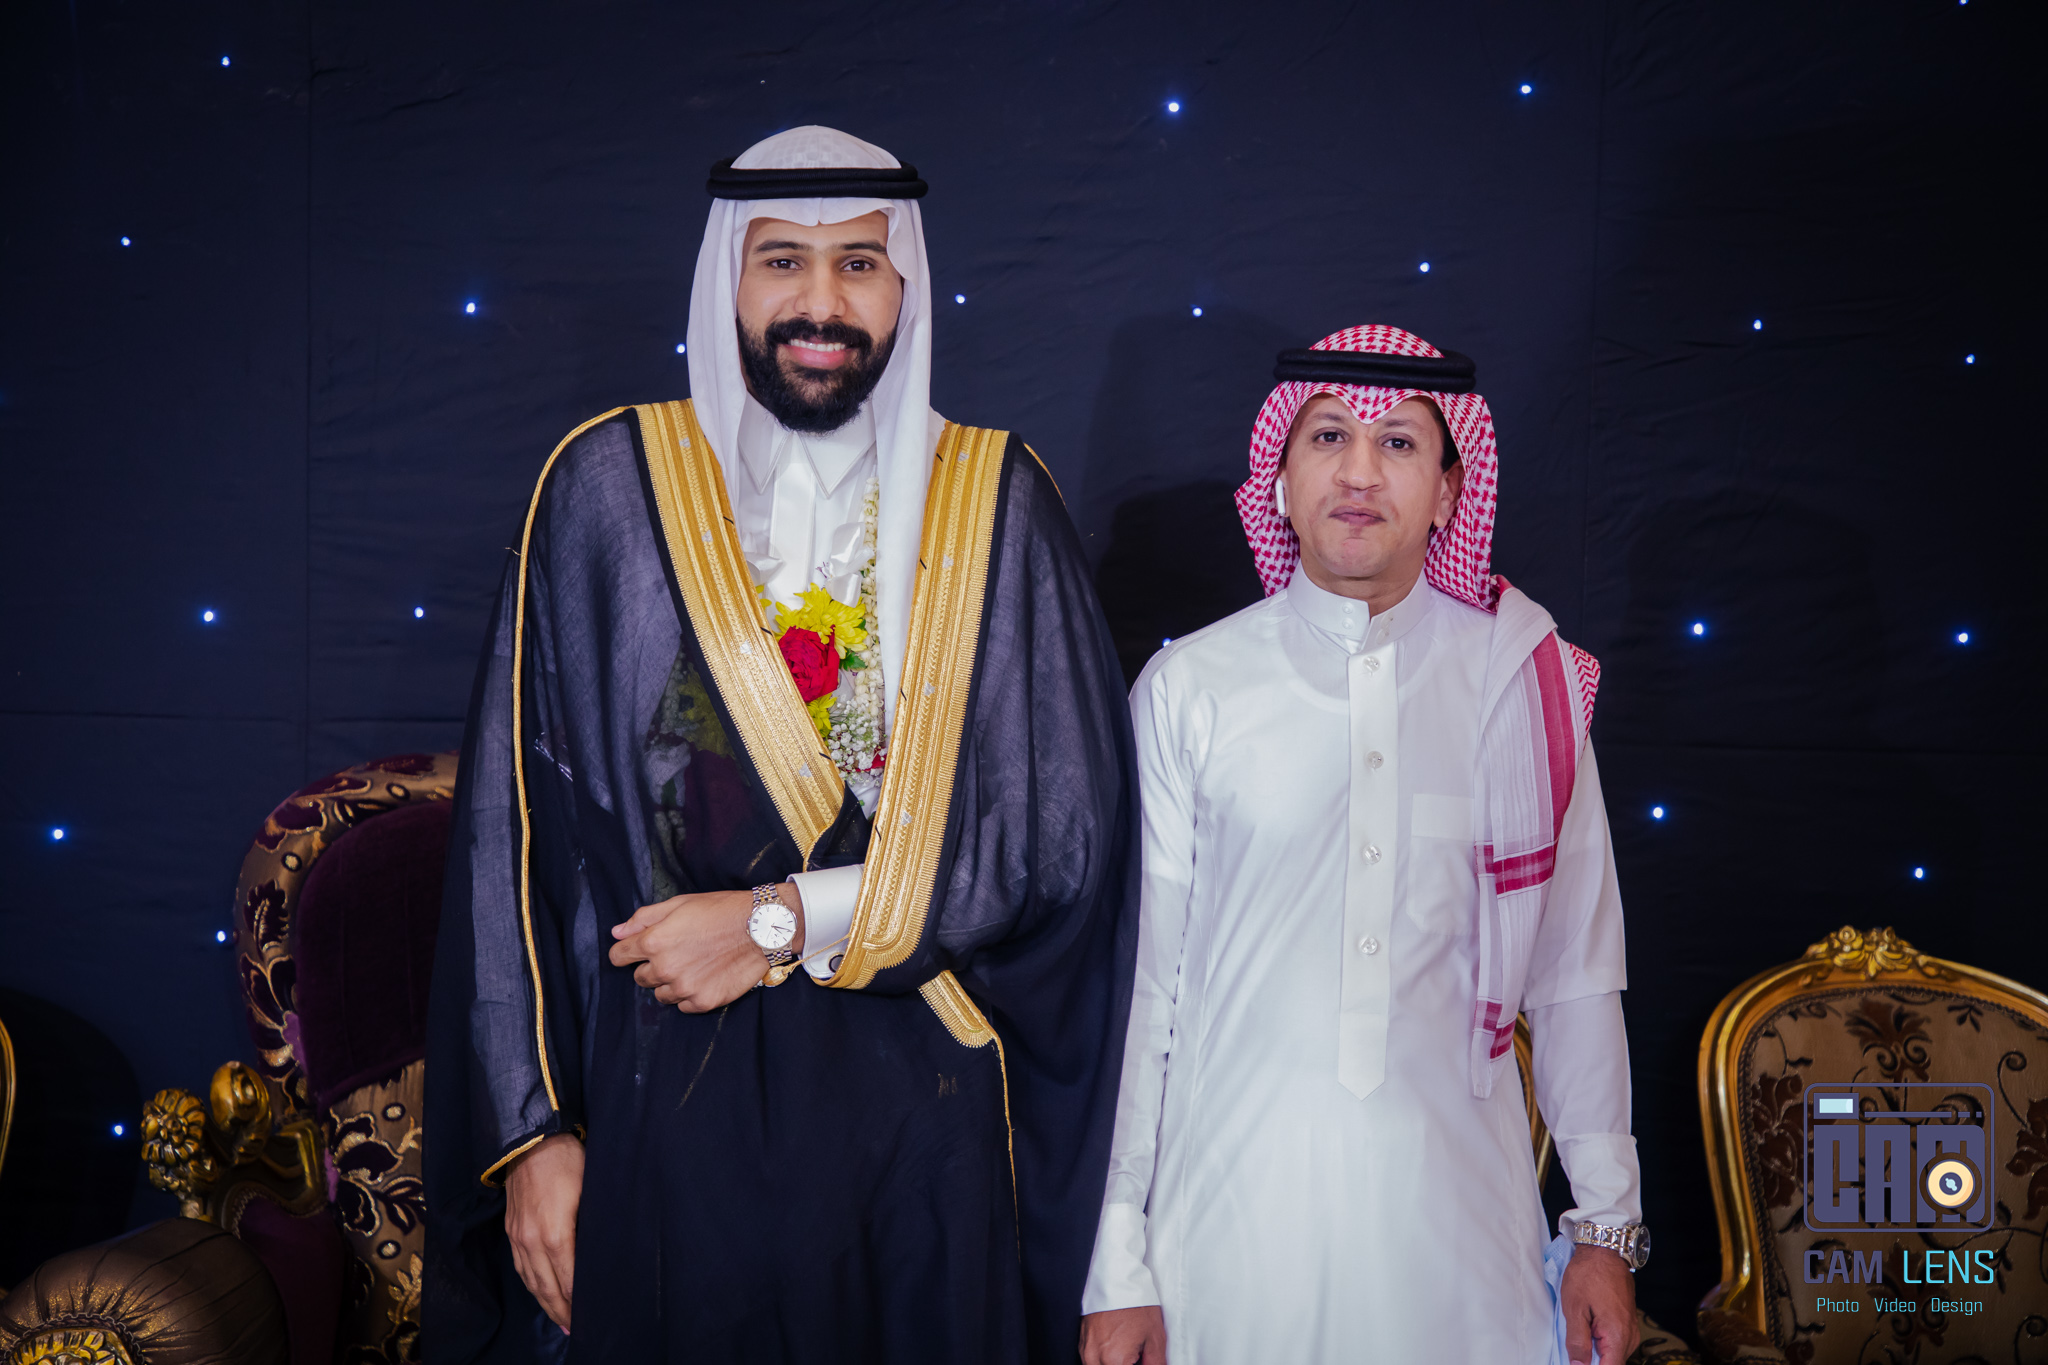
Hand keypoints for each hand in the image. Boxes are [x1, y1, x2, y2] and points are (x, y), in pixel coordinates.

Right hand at [504, 1133, 582, 1331]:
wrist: (531, 1140)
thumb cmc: (568, 1161)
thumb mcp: (590, 1192)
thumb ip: (591, 1227)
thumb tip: (600, 1252)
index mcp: (555, 1235)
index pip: (568, 1280)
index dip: (578, 1302)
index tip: (590, 1318)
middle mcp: (531, 1242)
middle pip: (547, 1288)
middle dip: (561, 1311)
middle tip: (575, 1330)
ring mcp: (518, 1237)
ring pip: (530, 1281)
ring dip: (545, 1303)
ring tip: (559, 1320)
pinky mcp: (511, 1230)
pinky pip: (519, 1267)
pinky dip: (531, 1285)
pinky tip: (539, 1291)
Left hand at [608, 882, 805, 1012]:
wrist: (761, 928)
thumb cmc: (720, 910)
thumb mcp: (679, 904)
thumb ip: (644, 919)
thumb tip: (617, 933)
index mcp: (654, 941)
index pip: (619, 956)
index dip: (627, 952)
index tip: (638, 950)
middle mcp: (664, 968)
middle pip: (640, 977)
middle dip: (652, 966)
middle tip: (677, 953)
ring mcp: (684, 988)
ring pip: (661, 994)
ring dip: (670, 983)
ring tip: (693, 966)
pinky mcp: (702, 1002)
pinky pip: (683, 1006)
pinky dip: (689, 995)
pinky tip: (705, 977)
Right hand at [1080, 1306, 1167, 1364]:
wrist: (1117, 1279)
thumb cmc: (1135, 1303)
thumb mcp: (1155, 1338)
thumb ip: (1155, 1364)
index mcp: (1113, 1360)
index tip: (1142, 1361)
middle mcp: (1094, 1358)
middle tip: (1135, 1357)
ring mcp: (1085, 1350)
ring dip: (1113, 1364)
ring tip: (1127, 1350)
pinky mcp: (1082, 1342)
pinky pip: (1091, 1361)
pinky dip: (1104, 1360)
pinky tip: (1117, 1348)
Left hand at [1560, 1243, 1637, 1364]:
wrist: (1604, 1251)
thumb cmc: (1588, 1274)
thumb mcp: (1574, 1309)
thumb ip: (1577, 1342)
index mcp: (1617, 1336)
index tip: (1578, 1361)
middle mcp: (1629, 1336)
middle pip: (1611, 1363)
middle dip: (1591, 1359)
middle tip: (1575, 1342)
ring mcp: (1630, 1330)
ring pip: (1612, 1354)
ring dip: (1595, 1349)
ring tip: (1581, 1328)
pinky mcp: (1627, 1323)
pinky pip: (1614, 1342)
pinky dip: (1600, 1340)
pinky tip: (1588, 1326)